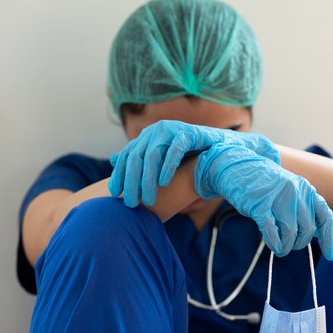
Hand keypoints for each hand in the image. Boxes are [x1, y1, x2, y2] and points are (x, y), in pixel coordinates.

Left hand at [108, 120, 279, 206]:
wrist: (218, 148)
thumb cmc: (187, 156)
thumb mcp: (160, 159)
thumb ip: (140, 160)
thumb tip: (114, 161)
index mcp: (145, 137)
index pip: (126, 157)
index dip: (119, 175)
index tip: (114, 195)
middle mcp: (154, 131)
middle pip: (136, 157)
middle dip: (132, 182)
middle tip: (131, 203)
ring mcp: (171, 129)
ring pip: (152, 155)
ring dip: (148, 179)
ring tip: (148, 199)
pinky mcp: (188, 132)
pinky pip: (174, 150)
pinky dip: (168, 167)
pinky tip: (164, 183)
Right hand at [195, 145, 332, 259]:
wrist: (238, 166)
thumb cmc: (264, 184)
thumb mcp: (289, 191)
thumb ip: (303, 209)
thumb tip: (314, 235)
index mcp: (306, 189)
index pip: (325, 217)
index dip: (329, 238)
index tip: (331, 255)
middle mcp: (296, 192)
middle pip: (307, 229)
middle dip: (299, 243)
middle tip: (288, 246)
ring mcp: (278, 198)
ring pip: (290, 233)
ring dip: (285, 246)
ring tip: (278, 248)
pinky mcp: (259, 205)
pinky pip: (271, 231)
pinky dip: (273, 242)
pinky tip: (270, 243)